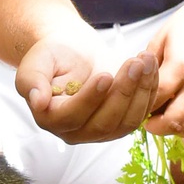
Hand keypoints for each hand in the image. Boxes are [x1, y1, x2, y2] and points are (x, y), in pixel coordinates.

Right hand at [16, 29, 157, 143]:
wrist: (72, 51)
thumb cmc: (53, 54)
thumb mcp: (35, 61)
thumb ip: (31, 80)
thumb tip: (36, 102)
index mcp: (51, 119)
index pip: (72, 117)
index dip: (90, 99)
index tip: (105, 75)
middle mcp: (76, 132)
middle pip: (104, 123)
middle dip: (123, 93)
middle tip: (135, 63)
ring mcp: (101, 130)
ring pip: (126, 122)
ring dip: (141, 91)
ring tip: (146, 60)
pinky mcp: (122, 122)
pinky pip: (141, 113)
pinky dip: (150, 91)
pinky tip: (152, 67)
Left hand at [142, 0, 183, 137]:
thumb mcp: (162, 37)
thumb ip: (149, 66)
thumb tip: (136, 90)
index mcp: (181, 66)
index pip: (155, 100)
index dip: (141, 107)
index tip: (135, 106)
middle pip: (175, 121)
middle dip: (157, 126)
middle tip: (149, 120)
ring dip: (177, 130)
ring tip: (168, 120)